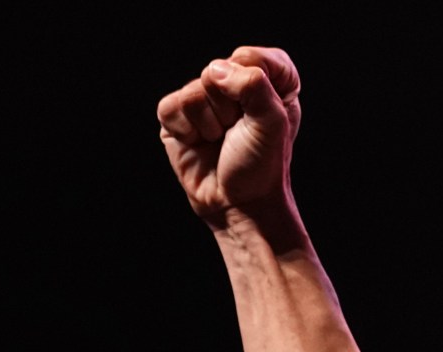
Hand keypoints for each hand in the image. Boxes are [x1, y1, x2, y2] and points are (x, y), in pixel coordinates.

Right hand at [157, 46, 301, 237]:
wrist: (239, 204)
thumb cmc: (261, 164)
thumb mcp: (273, 120)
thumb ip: (253, 84)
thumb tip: (214, 71)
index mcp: (264, 77)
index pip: (251, 56)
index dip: (255, 85)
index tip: (265, 115)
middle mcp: (231, 82)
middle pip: (217, 71)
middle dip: (230, 110)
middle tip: (237, 134)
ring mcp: (201, 97)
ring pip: (193, 92)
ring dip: (209, 125)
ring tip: (219, 141)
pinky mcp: (174, 116)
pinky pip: (170, 107)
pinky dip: (186, 131)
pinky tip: (198, 144)